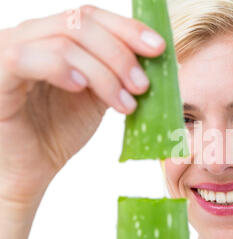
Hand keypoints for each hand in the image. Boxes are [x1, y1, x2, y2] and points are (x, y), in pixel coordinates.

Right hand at [0, 5, 165, 207]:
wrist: (32, 168)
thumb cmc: (61, 131)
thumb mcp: (98, 95)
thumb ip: (117, 72)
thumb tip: (156, 57)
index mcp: (54, 37)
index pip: (91, 16)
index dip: (128, 28)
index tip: (158, 49)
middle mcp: (30, 37)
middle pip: (81, 23)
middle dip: (120, 55)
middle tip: (142, 86)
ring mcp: (9, 51)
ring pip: (64, 41)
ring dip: (103, 72)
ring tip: (124, 104)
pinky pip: (26, 58)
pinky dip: (61, 69)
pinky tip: (81, 88)